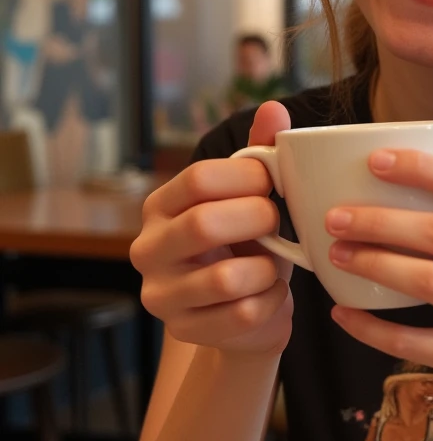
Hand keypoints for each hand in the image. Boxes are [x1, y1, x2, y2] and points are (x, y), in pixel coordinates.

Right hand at [130, 101, 293, 355]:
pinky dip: (271, 302)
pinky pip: (243, 314)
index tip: (272, 185)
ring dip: (268, 269)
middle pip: (204, 224)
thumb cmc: (247, 246)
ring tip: (274, 264)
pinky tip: (270, 294)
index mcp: (160, 205)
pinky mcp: (186, 331)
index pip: (198, 179)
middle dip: (257, 221)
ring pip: (227, 278)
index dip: (247, 178)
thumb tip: (275, 109)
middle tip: (276, 224)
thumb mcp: (251, 199)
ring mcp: (162, 294)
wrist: (244, 315)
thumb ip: (260, 155)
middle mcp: (148, 248)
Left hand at [324, 149, 432, 395]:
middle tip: (336, 218)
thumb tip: (386, 176)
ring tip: (336, 254)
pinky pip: (410, 339)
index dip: (422, 166)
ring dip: (374, 264)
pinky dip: (369, 326)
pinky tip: (343, 311)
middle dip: (380, 222)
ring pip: (428, 281)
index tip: (375, 161)